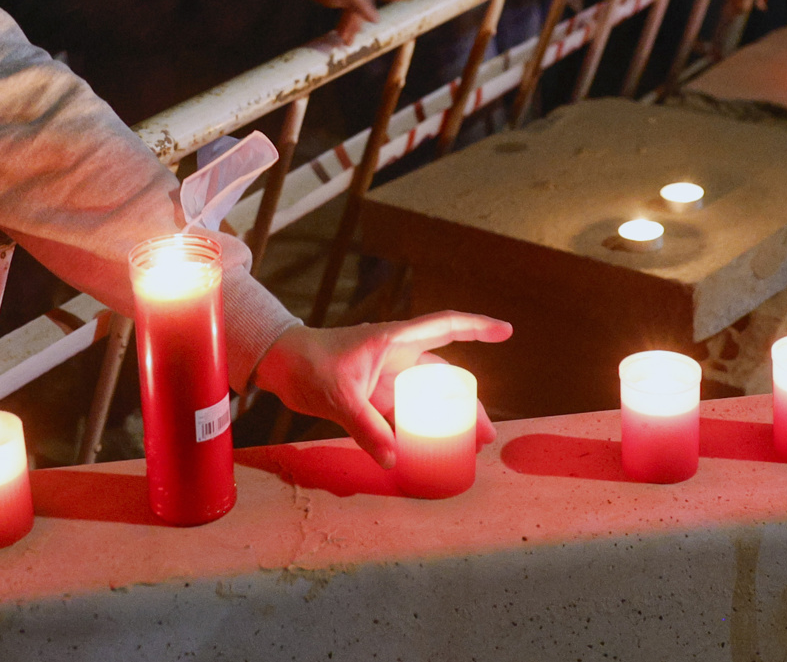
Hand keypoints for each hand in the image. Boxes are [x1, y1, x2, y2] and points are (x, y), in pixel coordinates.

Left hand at [253, 312, 513, 465]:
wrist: (279, 366)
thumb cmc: (308, 364)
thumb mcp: (339, 396)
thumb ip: (366, 427)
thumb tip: (391, 460)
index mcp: (395, 339)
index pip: (446, 326)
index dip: (478, 327)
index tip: (507, 332)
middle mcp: (396, 355)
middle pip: (444, 375)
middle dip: (469, 402)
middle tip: (487, 432)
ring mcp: (386, 376)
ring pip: (426, 397)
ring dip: (446, 418)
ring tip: (467, 445)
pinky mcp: (373, 394)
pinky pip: (404, 412)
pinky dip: (418, 429)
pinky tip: (426, 449)